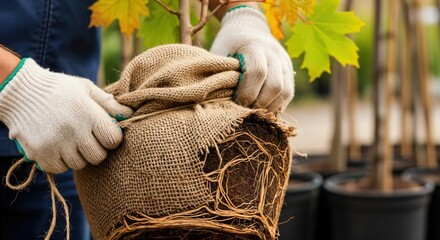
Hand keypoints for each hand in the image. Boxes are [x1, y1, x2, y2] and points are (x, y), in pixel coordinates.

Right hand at [0, 58, 132, 172]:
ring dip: (78, 156)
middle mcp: (73, 131)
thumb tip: (131, 113)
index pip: (113, 140)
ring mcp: (56, 144)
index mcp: (88, 113)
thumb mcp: (86, 89)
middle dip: (97, 149)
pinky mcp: (40, 153)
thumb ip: (108, 103)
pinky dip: (61, 162)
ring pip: (80, 164)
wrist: (21, 91)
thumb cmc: (60, 89)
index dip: (111, 138)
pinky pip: (60, 169)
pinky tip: (57, 147)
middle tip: (87, 138)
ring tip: (70, 140)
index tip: (103, 133)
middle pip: (98, 156)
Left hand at [210, 6, 294, 111]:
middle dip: (259, 103)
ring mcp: (285, 62)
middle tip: (245, 112)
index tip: (236, 102)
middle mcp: (274, 53)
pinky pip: (288, 94)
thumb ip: (219, 73)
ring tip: (254, 113)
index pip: (257, 73)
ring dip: (270, 107)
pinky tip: (263, 110)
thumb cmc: (229, 43)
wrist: (249, 27)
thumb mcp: (220, 53)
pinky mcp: (289, 71)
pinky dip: (277, 106)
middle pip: (275, 85)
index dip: (247, 92)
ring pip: (286, 92)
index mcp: (255, 46)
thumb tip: (217, 99)